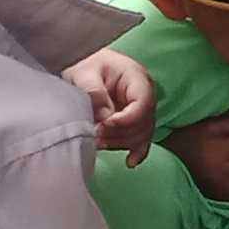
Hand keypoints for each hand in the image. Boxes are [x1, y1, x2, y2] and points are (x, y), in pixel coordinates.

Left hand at [66, 46, 160, 163]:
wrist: (86, 67)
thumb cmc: (85, 65)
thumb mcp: (83, 72)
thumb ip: (94, 91)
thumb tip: (106, 116)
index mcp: (136, 77)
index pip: (143, 102)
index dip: (126, 119)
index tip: (105, 124)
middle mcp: (145, 93)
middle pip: (144, 122)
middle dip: (120, 133)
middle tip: (95, 134)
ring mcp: (143, 108)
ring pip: (142, 134)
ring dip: (121, 142)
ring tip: (97, 142)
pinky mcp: (136, 121)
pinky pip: (142, 139)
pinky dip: (137, 151)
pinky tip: (130, 162)